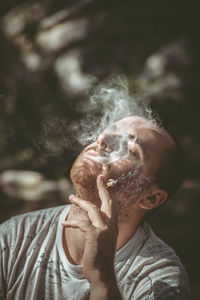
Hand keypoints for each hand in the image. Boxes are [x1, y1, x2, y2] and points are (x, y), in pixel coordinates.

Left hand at [62, 174, 121, 298]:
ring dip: (80, 202)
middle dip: (103, 188)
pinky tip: (63, 222)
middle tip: (99, 177)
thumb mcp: (104, 239)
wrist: (102, 273)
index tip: (107, 180)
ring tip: (70, 197)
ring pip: (91, 208)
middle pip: (107, 201)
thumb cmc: (101, 256)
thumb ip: (101, 227)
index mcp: (113, 225)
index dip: (110, 192)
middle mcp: (111, 225)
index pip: (113, 205)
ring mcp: (104, 229)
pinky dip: (71, 221)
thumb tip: (91, 218)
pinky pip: (81, 223)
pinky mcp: (95, 234)